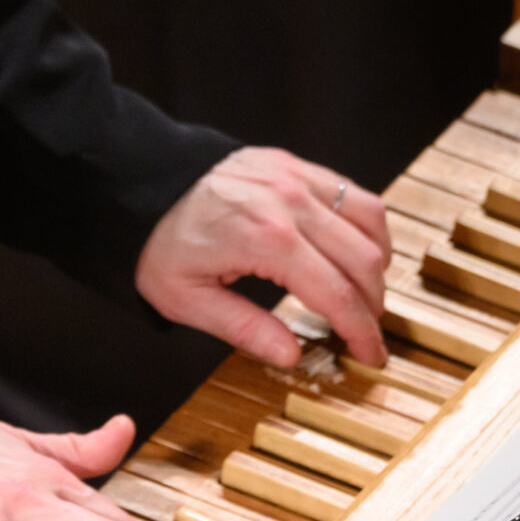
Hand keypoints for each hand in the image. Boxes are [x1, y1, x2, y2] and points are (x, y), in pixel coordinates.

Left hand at [136, 146, 392, 367]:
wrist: (141, 180)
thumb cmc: (159, 241)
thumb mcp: (186, 298)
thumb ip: (243, 328)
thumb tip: (292, 356)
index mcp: (266, 241)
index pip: (337, 294)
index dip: (361, 330)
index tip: (370, 355)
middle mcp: (291, 204)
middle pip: (362, 261)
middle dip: (374, 305)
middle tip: (368, 333)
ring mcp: (296, 178)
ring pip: (369, 221)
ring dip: (377, 263)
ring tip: (365, 295)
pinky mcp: (295, 164)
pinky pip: (351, 192)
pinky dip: (366, 226)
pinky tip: (356, 251)